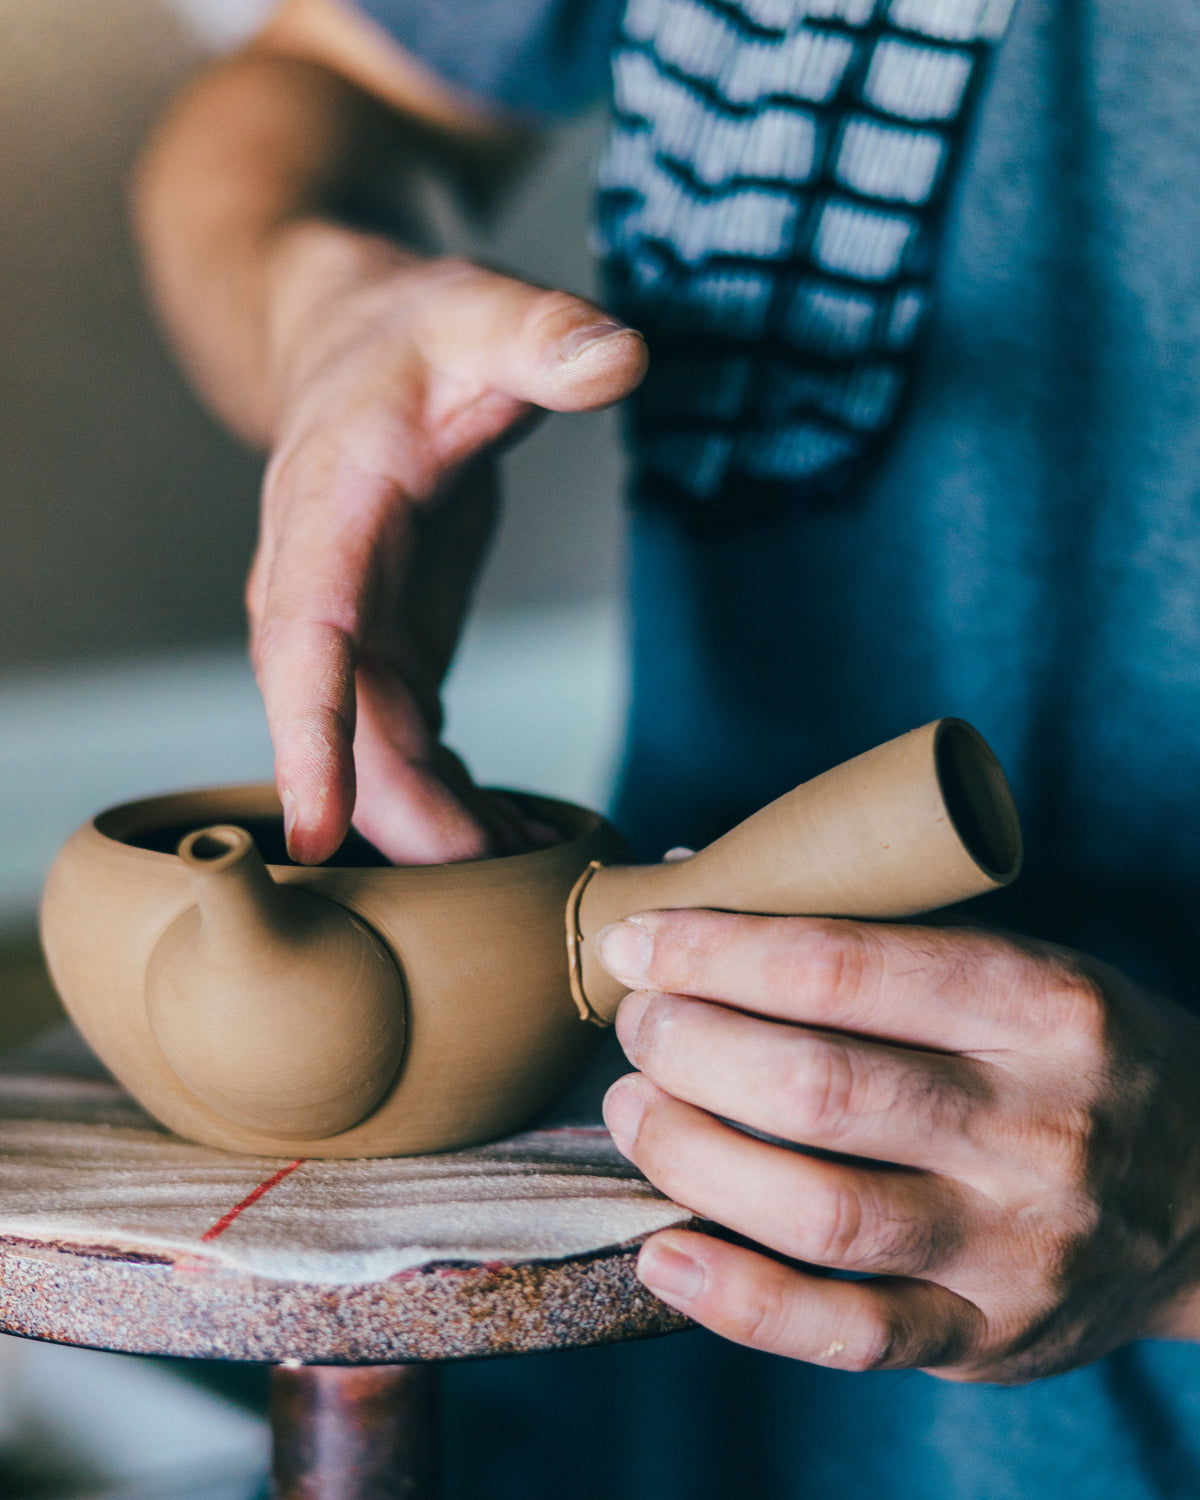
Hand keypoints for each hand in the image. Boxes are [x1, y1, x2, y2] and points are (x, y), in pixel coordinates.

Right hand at [249, 228, 646, 862]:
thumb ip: (540, 336)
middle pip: (344, 731)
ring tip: (534, 876)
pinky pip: (412, 753)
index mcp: (328, 517)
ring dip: (443, 827)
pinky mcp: (389, 657)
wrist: (357, 347)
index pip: (304, 639)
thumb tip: (619, 356)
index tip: (314, 829)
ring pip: (377, 760)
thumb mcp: (477, 313)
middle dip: (407, 817)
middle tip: (497, 886)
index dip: (306, 736)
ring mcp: (352, 636)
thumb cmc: (413, 332)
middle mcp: (320, 592)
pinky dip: (462, 803)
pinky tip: (525, 840)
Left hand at [598, 909, 1199, 1382]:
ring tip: (633, 1109)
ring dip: (689, 1154)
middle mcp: (1036, 1127)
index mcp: (1044, 1006)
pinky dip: (737, 1301)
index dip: (713, 950)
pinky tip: (661, 1255)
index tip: (639, 942)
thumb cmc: (1075, 1059)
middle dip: (687, 1046)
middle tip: (639, 1025)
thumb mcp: (1019, 970)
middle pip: (814, 1086)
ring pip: (817, 1211)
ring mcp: (1016, 1246)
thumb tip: (698, 887)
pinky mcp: (988, 1339)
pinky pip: (845, 1335)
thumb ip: (876, 942)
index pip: (841, 966)